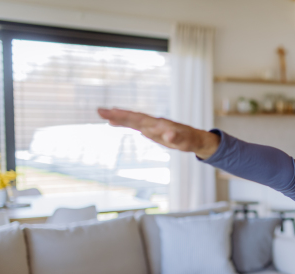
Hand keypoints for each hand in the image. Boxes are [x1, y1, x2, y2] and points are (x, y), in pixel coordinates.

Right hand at [97, 108, 219, 158]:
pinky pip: (135, 125)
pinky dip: (123, 122)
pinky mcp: (151, 130)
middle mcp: (153, 122)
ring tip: (102, 114)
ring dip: (118, 117)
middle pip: (132, 117)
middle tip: (99, 110)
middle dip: (117, 114)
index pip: (138, 118)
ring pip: (132, 120)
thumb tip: (169, 135)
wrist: (195, 138)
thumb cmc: (189, 140)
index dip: (125, 116)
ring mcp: (151, 125)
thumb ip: (175, 138)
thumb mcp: (183, 141)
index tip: (111, 112)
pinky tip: (114, 123)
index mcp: (158, 124)